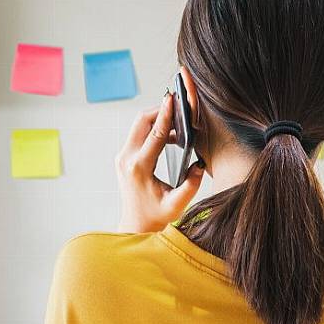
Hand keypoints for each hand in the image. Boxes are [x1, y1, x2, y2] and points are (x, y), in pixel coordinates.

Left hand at [115, 93, 203, 232]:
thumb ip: (192, 184)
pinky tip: (171, 136)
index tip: (173, 99)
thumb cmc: (157, 216)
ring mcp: (123, 156)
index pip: (155, 133)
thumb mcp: (177, 204)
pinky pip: (139, 134)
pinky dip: (154, 129)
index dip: (165, 115)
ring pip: (139, 125)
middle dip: (160, 110)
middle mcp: (127, 158)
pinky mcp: (125, 157)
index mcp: (139, 167)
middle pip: (142, 121)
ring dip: (157, 119)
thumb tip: (200, 164)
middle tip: (179, 106)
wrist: (136, 224)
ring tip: (179, 123)